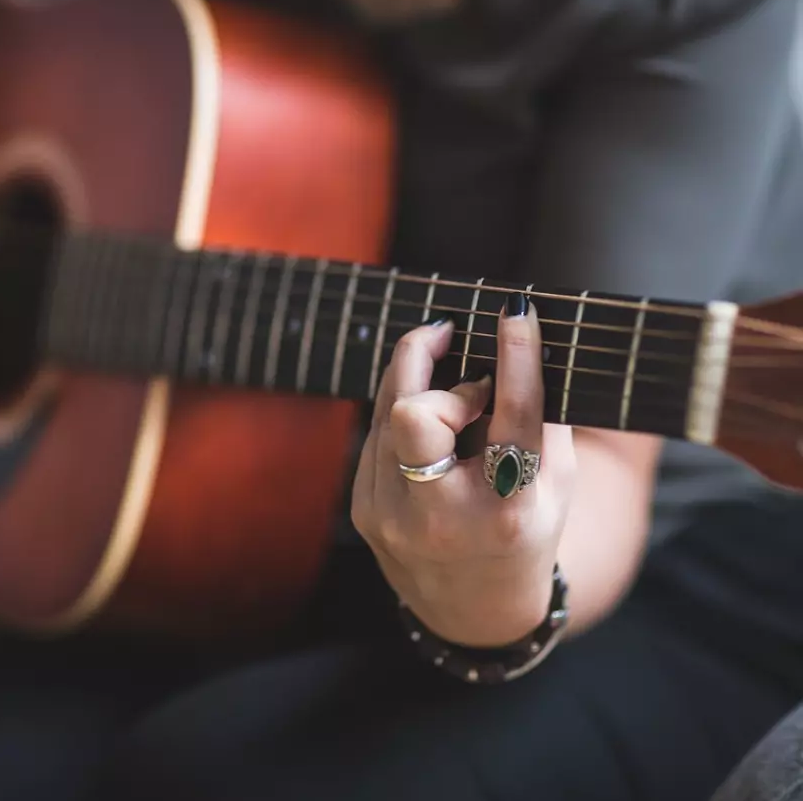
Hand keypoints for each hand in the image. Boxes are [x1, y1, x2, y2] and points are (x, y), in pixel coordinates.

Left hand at [351, 294, 575, 647]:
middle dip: (429, 364)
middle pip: (415, 414)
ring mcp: (393, 515)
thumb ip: (542, 415)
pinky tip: (428, 420)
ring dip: (419, 380)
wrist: (474, 608)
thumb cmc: (526, 527)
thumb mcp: (555, 483)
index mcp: (509, 512)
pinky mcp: (363, 507)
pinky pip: (375, 430)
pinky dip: (402, 411)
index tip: (516, 311)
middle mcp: (444, 518)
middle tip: (453, 337)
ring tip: (450, 380)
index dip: (517, 358)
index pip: (513, 419)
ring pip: (386, 408)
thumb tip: (520, 335)